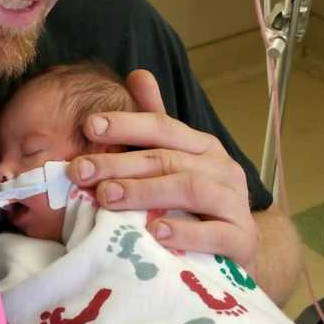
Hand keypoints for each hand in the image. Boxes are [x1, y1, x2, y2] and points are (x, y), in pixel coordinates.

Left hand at [70, 69, 259, 272]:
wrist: (236, 249)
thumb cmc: (197, 207)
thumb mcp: (174, 164)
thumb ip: (155, 126)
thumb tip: (138, 74)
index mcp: (203, 148)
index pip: (164, 128)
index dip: (126, 124)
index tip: (88, 126)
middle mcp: (223, 169)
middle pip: (168, 159)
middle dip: (120, 163)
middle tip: (81, 171)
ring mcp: (235, 204)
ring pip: (191, 189)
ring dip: (145, 192)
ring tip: (108, 197)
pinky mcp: (243, 239)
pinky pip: (215, 234)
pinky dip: (184, 232)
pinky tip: (155, 232)